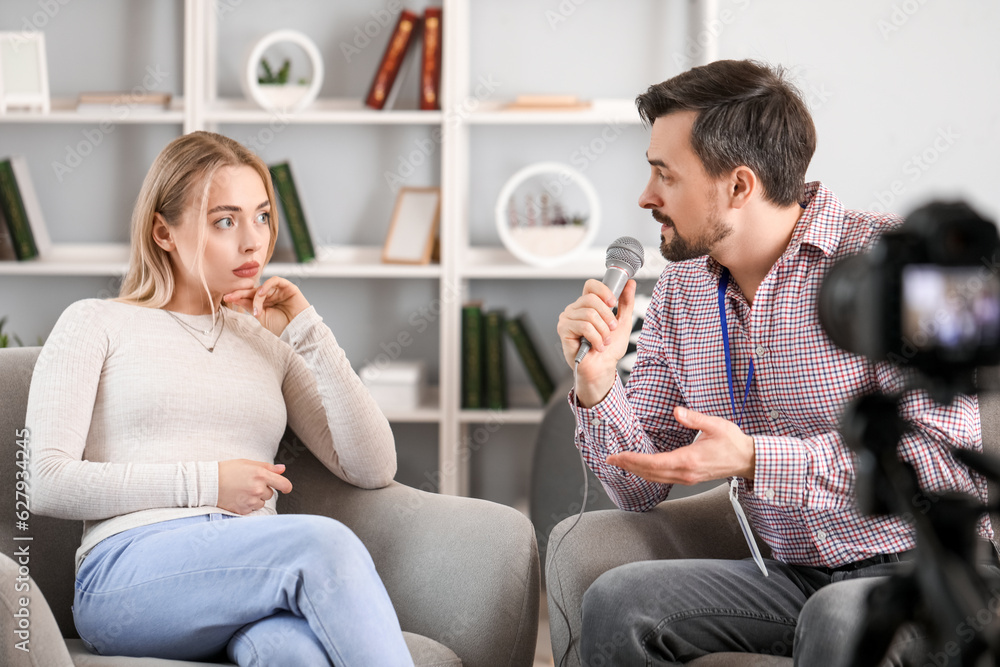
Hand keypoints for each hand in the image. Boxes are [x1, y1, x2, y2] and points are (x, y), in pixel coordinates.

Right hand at [218, 459, 292, 514]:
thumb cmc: (228, 470)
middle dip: (263, 490)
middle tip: (249, 484)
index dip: (286, 487)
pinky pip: (252, 509)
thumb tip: (283, 469)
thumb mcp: (248, 463)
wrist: (208, 483)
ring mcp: (251, 501)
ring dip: (256, 498)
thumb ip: (268, 467)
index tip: (285, 488)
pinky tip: (238, 497)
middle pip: (270, 494)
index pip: (284, 484)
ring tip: (242, 491)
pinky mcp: (243, 510)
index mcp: (261, 475)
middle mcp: (258, 489)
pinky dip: (248, 505)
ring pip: (262, 502)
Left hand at [223, 276, 309, 336]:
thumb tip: (236, 298)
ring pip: (263, 287)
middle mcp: (271, 296)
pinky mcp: (288, 287)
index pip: (249, 297)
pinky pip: (276, 280)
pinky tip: (262, 293)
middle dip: (241, 293)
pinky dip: (267, 285)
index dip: (238, 296)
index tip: (226, 298)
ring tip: (257, 308)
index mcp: (264, 303)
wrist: (298, 331)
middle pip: (253, 291)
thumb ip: (251, 306)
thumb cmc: (282, 326)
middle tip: (231, 296)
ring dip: (257, 296)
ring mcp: (279, 291)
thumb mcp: (262, 317)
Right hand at [556, 279, 636, 406]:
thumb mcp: (623, 322)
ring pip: (589, 314)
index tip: (613, 303)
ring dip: (602, 331)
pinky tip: (597, 345)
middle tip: (611, 329)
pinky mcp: (564, 330)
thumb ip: (626, 302)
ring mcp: (567, 319)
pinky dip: (596, 338)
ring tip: (604, 341)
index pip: (591, 286)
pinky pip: (584, 326)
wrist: (603, 368)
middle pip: (592, 299)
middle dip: (607, 317)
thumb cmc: (610, 349)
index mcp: (587, 305)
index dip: (603, 291)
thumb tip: (630, 284)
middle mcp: (575, 309)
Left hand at [605, 406, 755, 484]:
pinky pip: (663, 478)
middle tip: (611, 460)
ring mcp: (687, 478)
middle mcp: (685, 472)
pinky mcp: (689, 478)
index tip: (617, 456)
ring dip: (637, 471)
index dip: (633, 460)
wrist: (747, 460)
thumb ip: (694, 418)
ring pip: (655, 478)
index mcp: (689, 460)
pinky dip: (649, 474)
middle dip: (629, 466)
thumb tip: (677, 411)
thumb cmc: (733, 443)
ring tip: (622, 464)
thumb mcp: (715, 425)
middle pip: (650, 473)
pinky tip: (642, 468)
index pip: (653, 463)